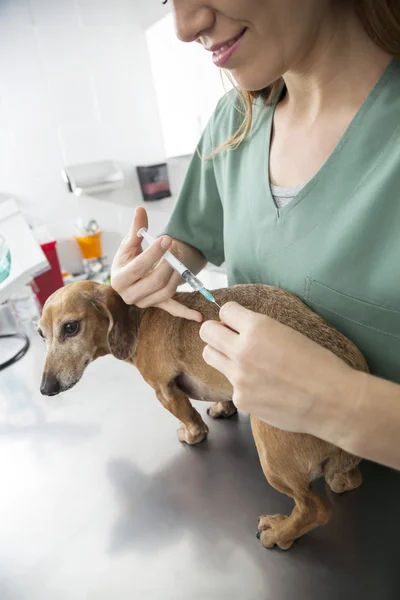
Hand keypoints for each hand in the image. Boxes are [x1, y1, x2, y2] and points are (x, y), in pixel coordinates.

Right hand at [111, 207, 201, 321]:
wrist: (129, 275)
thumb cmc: (129, 258)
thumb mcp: (130, 243)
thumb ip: (137, 228)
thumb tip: (141, 209)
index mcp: (119, 279)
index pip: (139, 267)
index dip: (154, 253)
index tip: (167, 239)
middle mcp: (130, 294)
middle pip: (155, 281)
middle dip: (170, 263)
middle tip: (176, 247)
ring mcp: (144, 302)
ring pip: (166, 291)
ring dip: (178, 274)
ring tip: (181, 257)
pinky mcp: (157, 305)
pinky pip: (172, 310)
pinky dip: (185, 313)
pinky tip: (198, 316)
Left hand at [199, 301, 355, 435]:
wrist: (332, 401)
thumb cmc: (319, 364)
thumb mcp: (289, 333)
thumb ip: (259, 330)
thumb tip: (239, 329)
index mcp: (258, 327)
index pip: (225, 310)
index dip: (232, 316)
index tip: (238, 322)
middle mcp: (242, 350)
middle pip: (207, 332)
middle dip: (216, 331)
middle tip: (229, 338)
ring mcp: (238, 377)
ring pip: (211, 356)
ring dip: (222, 354)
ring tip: (242, 362)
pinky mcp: (241, 399)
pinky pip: (231, 385)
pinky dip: (243, 384)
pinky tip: (264, 389)